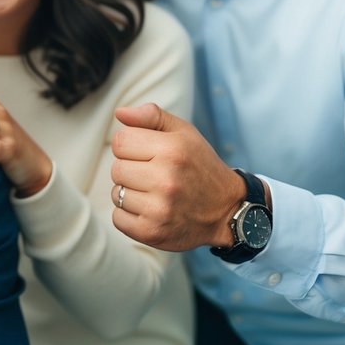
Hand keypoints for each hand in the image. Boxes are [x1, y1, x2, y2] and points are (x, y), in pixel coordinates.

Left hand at [111, 103, 245, 250]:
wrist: (227, 210)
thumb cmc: (199, 166)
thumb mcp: (183, 133)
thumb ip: (151, 116)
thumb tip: (119, 112)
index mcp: (172, 150)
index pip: (120, 141)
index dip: (131, 146)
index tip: (149, 154)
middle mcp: (166, 179)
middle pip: (116, 169)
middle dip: (131, 170)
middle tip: (154, 176)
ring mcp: (159, 209)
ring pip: (116, 194)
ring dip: (130, 194)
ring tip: (155, 194)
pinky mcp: (152, 232)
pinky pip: (117, 218)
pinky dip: (129, 216)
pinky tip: (151, 211)